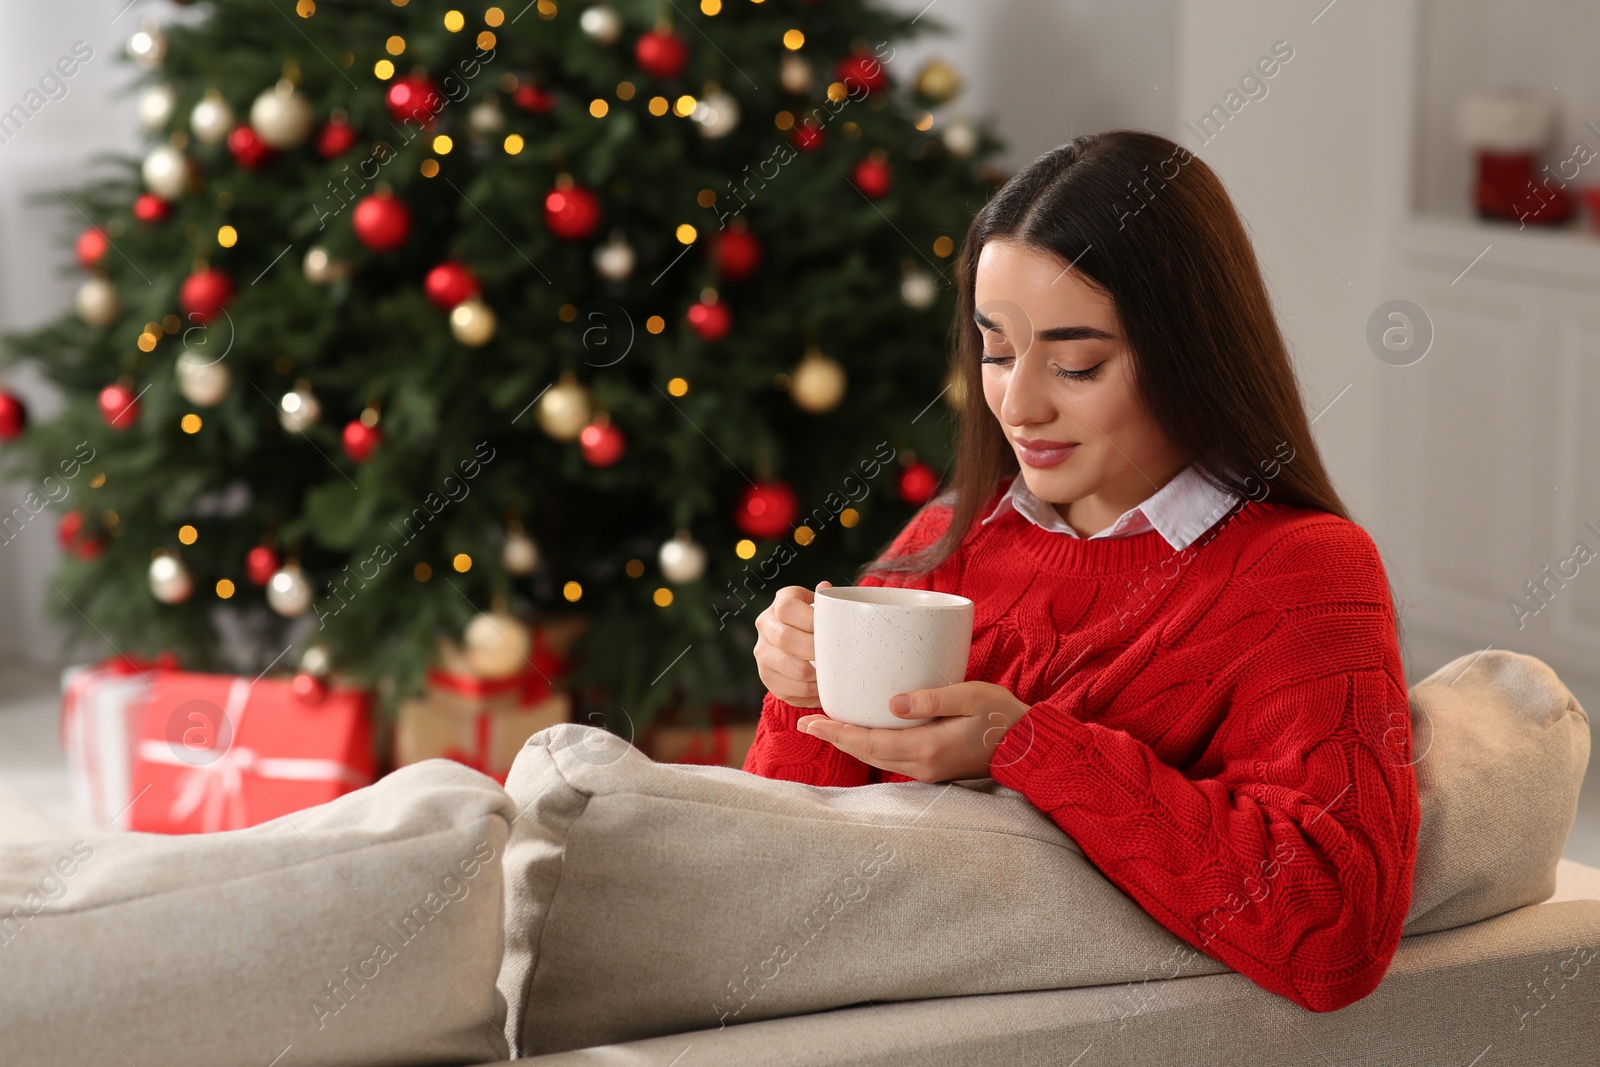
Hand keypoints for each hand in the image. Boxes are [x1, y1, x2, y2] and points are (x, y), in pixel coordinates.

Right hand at [753, 581, 833, 707]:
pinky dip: (808, 689)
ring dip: (812, 672)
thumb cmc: (819, 627)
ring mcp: (763, 650)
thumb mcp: (824, 611)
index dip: (809, 620)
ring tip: (828, 673)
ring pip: (786, 664)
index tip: (829, 631)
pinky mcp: (765, 674)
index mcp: (781, 602)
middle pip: (785, 637)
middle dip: (812, 649)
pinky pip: (787, 685)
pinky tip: (819, 685)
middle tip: (832, 655)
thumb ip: (827, 601)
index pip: (787, 607)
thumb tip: (825, 587)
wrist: (804, 652)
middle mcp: (766, 623)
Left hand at [796, 681, 1029, 782]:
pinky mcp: (932, 768)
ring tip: (828, 725)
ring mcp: (927, 770)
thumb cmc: (1002, 716)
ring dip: (851, 742)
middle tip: (808, 722)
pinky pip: (891, 758)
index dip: (836, 732)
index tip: (811, 722)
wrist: (1028, 747)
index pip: (869, 742)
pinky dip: (871, 745)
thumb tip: (891, 702)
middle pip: (866, 753)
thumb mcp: (970, 696)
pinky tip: (863, 731)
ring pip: (877, 758)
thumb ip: (931, 698)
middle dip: (836, 737)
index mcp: (927, 747)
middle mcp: (922, 765)